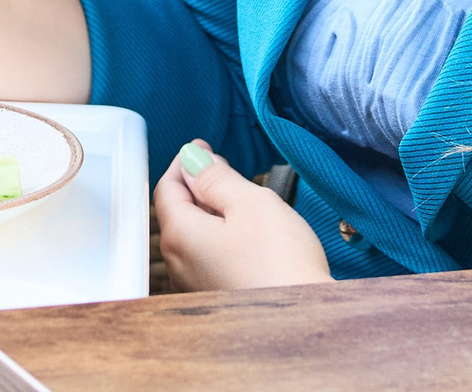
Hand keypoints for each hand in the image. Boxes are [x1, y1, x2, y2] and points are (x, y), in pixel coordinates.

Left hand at [153, 141, 333, 292]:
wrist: (304, 325)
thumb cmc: (280, 265)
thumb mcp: (251, 204)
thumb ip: (216, 179)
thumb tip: (192, 160)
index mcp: (179, 236)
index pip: (167, 188)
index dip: (185, 162)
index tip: (201, 147)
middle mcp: (177, 266)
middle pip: (177, 213)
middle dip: (196, 186)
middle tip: (218, 167)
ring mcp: (193, 289)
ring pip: (192, 239)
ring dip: (208, 214)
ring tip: (234, 199)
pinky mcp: (215, 302)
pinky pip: (206, 261)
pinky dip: (217, 240)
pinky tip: (242, 237)